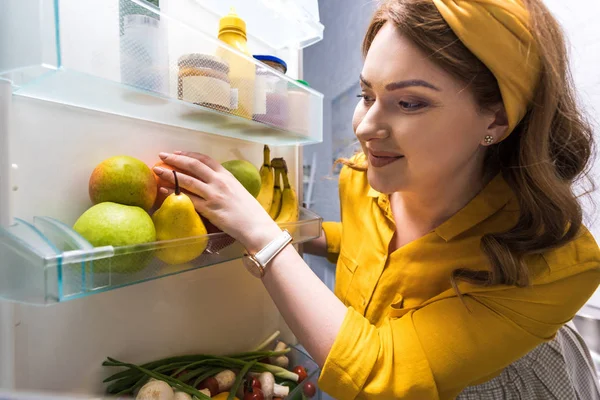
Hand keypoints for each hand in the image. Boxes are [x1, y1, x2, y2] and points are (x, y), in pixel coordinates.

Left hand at [153, 151, 281, 251]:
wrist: (256, 226)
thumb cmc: (249, 211)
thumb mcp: (238, 191)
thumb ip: (224, 184)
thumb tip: (209, 182)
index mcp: (227, 176)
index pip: (205, 160)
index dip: (189, 154)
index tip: (177, 153)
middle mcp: (219, 182)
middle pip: (193, 166)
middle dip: (175, 159)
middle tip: (162, 156)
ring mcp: (213, 195)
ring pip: (187, 180)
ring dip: (170, 174)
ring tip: (158, 170)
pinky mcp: (208, 209)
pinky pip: (187, 198)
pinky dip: (173, 192)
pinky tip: (164, 190)